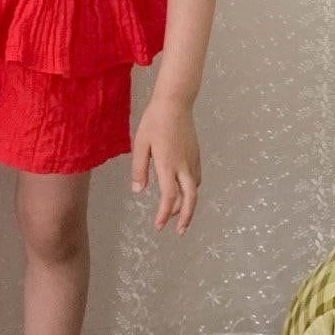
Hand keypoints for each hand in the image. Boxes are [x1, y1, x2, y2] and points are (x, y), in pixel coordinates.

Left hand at [131, 94, 201, 234]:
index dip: (164, 214)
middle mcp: (183, 165)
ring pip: (194, 189)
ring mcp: (192, 160)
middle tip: (179, 231)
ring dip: (187, 205)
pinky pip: (196, 178)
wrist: (175, 102)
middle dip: (185, 218)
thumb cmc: (154, 121)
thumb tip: (139, 191)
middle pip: (190, 199)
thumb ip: (140, 169)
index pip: (169, 196)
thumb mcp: (140, 144)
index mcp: (167, 164)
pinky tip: (183, 191)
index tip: (158, 225)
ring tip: (176, 214)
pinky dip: (190, 190)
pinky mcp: (196, 154)